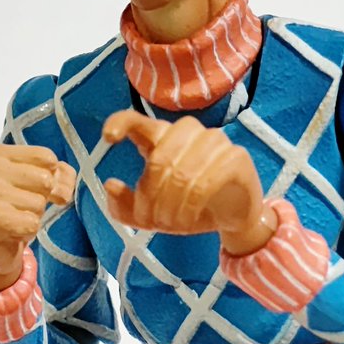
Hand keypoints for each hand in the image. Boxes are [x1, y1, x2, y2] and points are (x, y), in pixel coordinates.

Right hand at [0, 144, 76, 291]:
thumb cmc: (12, 210)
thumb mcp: (34, 184)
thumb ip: (57, 174)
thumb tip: (66, 185)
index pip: (46, 157)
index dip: (52, 178)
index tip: (34, 190)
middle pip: (45, 179)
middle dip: (41, 198)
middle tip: (20, 208)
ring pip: (39, 202)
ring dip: (33, 216)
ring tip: (14, 219)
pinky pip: (32, 223)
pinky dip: (27, 232)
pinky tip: (10, 232)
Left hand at [101, 110, 274, 254]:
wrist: (232, 220)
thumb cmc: (189, 207)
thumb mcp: (151, 214)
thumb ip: (125, 206)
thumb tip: (110, 185)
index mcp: (161, 137)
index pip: (137, 120)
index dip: (121, 123)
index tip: (108, 137)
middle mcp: (186, 131)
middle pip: (158, 160)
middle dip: (150, 198)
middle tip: (152, 221)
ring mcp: (214, 140)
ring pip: (181, 173)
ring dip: (171, 206)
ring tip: (171, 223)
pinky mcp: (235, 156)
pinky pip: (206, 182)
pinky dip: (191, 206)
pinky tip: (188, 219)